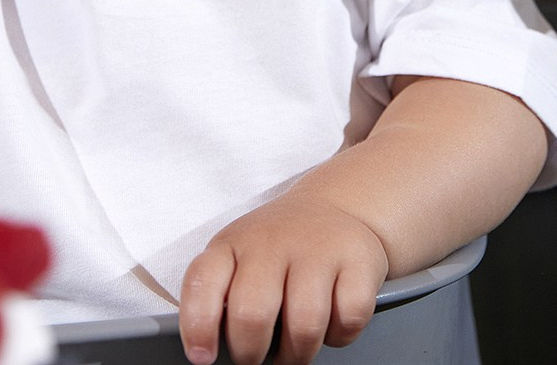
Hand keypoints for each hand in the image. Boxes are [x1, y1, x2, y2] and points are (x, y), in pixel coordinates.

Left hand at [177, 191, 387, 364]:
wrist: (335, 206)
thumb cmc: (276, 249)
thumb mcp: (237, 258)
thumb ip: (219, 296)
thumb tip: (209, 351)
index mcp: (232, 244)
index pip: (202, 282)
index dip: (197, 326)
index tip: (202, 356)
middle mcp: (272, 242)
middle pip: (252, 314)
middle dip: (250, 353)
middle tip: (255, 357)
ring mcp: (318, 248)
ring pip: (304, 326)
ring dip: (297, 354)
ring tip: (293, 350)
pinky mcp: (359, 259)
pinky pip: (348, 319)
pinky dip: (339, 335)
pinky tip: (330, 324)